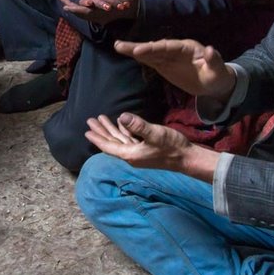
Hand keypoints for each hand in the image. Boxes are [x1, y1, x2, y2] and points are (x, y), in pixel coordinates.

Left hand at [85, 113, 218, 180]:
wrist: (187, 158)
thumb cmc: (171, 146)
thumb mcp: (154, 134)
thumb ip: (138, 126)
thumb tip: (121, 116)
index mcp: (130, 154)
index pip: (108, 146)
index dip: (97, 138)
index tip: (86, 131)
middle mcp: (132, 155)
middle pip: (111, 142)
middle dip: (101, 131)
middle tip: (90, 120)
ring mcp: (138, 152)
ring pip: (120, 140)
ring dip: (110, 129)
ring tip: (101, 118)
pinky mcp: (145, 149)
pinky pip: (129, 140)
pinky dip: (123, 131)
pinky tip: (120, 123)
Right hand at [114, 38, 235, 100]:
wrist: (214, 83)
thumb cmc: (218, 76)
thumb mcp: (218, 70)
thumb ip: (214, 60)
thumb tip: (210, 49)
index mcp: (188, 47)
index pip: (168, 46)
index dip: (154, 48)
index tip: (140, 50)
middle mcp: (175, 49)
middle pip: (155, 47)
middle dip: (139, 47)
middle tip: (120, 45)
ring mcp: (169, 56)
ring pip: (149, 53)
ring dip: (134, 50)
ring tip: (117, 46)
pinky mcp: (164, 65)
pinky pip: (150, 60)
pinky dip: (138, 57)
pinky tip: (125, 53)